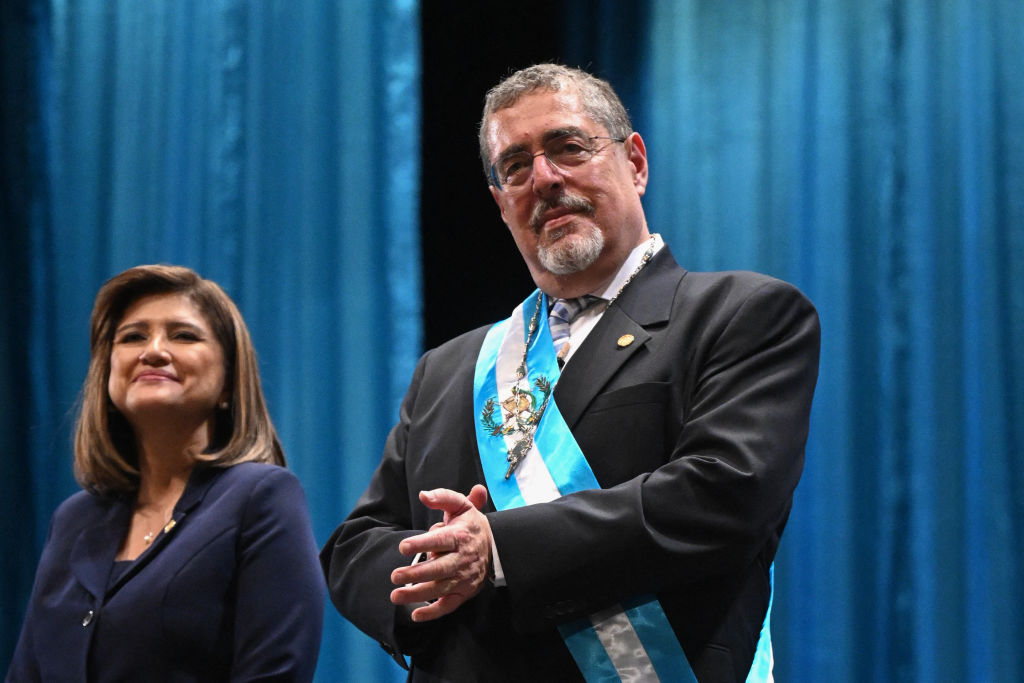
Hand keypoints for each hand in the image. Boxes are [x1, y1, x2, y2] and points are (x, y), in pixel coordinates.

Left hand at [390, 485, 490, 621]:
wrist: (496, 546)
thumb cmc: (470, 525)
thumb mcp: (460, 505)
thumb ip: (442, 497)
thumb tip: (423, 495)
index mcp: (460, 536)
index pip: (440, 540)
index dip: (422, 544)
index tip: (403, 547)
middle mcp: (463, 559)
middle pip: (439, 569)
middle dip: (416, 574)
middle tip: (395, 576)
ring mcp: (464, 578)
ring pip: (441, 589)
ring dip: (418, 594)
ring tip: (396, 595)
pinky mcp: (465, 592)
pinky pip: (449, 605)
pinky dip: (433, 613)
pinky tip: (416, 615)